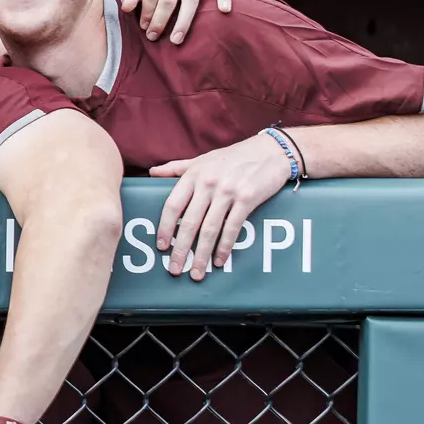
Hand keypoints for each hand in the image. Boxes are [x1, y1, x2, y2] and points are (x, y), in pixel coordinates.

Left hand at [150, 131, 295, 279]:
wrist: (271, 151)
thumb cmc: (234, 157)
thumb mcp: (203, 159)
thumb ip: (177, 168)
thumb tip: (151, 173)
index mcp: (193, 174)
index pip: (172, 205)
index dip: (165, 228)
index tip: (161, 247)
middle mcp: (207, 183)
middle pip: (189, 222)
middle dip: (181, 249)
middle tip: (174, 269)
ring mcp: (227, 191)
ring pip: (209, 229)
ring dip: (201, 254)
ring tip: (196, 272)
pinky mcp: (247, 198)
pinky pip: (232, 228)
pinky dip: (224, 247)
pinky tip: (219, 260)